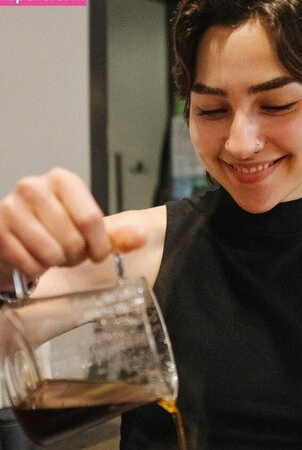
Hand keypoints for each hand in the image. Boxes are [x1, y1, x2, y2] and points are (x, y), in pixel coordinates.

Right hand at [0, 168, 145, 283]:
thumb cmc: (55, 228)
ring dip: (56, 263)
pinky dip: (36, 270)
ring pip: (51, 253)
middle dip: (76, 256)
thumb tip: (141, 237)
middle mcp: (34, 187)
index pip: (90, 219)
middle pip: (72, 239)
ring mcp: (11, 207)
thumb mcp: (90, 228)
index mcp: (62, 180)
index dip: (99, 245)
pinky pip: (30, 264)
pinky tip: (35, 259)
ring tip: (53, 254)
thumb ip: (119, 234)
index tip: (98, 253)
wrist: (16, 236)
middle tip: (70, 253)